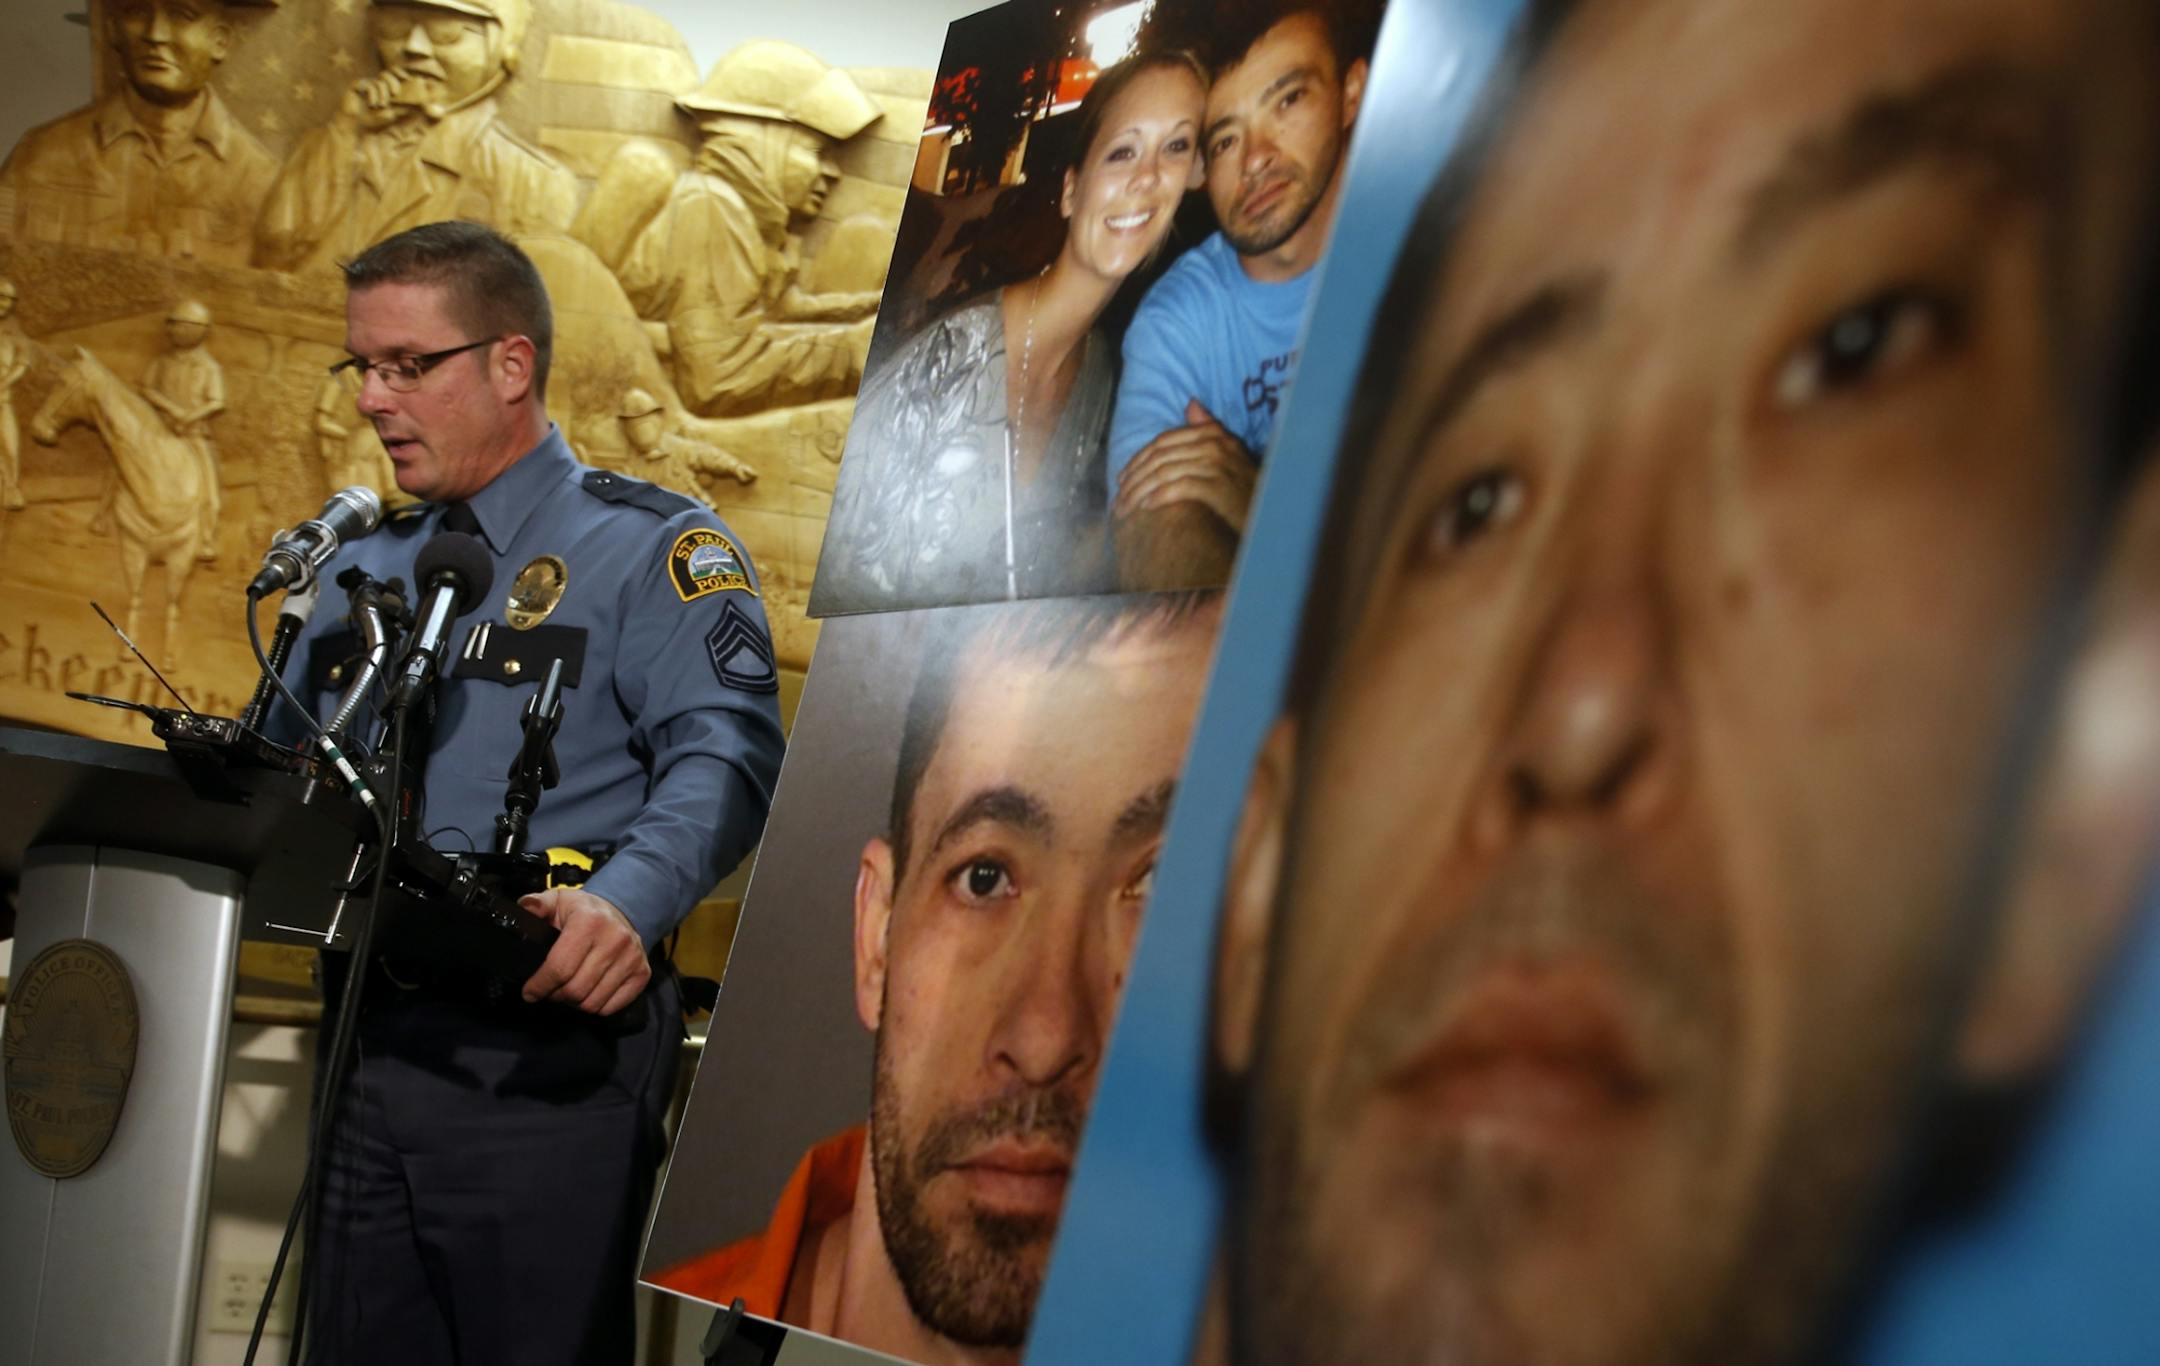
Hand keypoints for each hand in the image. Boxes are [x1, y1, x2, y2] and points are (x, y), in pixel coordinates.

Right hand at [343, 72, 421, 128]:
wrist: (354, 125)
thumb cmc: (372, 121)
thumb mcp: (391, 114)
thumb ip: (401, 109)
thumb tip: (418, 106)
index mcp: (383, 88)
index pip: (392, 73)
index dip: (399, 72)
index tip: (406, 78)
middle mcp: (374, 84)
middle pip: (386, 74)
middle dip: (393, 83)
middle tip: (395, 93)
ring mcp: (365, 84)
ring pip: (379, 82)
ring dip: (383, 94)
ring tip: (380, 106)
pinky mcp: (356, 86)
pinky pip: (369, 85)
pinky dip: (373, 95)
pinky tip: (371, 104)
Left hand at [517, 887, 650, 1015]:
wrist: (623, 912)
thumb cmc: (583, 911)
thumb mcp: (558, 900)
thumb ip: (536, 904)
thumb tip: (525, 908)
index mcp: (590, 921)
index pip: (560, 967)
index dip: (539, 985)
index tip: (529, 992)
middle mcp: (615, 939)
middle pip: (575, 990)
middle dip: (555, 996)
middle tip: (549, 990)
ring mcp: (632, 958)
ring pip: (592, 1003)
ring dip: (574, 1003)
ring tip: (568, 990)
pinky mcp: (642, 974)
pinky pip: (611, 1008)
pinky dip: (595, 1007)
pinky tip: (588, 993)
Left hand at [1113, 400, 1258, 533]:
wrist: (1272, 514)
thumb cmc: (1245, 486)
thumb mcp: (1230, 453)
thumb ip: (1208, 428)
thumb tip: (1191, 403)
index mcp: (1212, 435)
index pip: (1163, 441)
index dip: (1138, 459)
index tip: (1121, 479)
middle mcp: (1213, 445)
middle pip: (1160, 457)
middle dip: (1134, 479)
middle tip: (1118, 501)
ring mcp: (1216, 465)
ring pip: (1165, 473)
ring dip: (1140, 492)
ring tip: (1126, 509)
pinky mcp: (1218, 487)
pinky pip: (1179, 488)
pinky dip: (1160, 497)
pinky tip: (1147, 508)